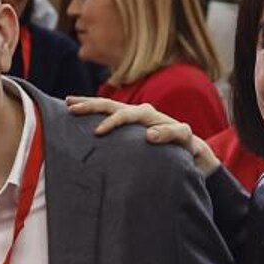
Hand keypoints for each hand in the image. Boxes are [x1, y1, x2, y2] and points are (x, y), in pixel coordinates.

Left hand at [65, 96, 220, 172]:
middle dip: (94, 106)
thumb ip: (118, 146)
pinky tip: (150, 137)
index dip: (88, 104)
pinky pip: (174, 131)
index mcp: (134, 119)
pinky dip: (163, 133)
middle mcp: (147, 116)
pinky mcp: (183, 135)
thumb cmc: (161, 154)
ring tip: (100, 130)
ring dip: (120, 119)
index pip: (107, 107)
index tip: (66, 104)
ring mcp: (165, 123)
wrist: (196, 159)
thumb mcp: (136, 149)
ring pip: (142, 114)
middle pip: (117, 107)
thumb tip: (89, 147)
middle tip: (73, 110)